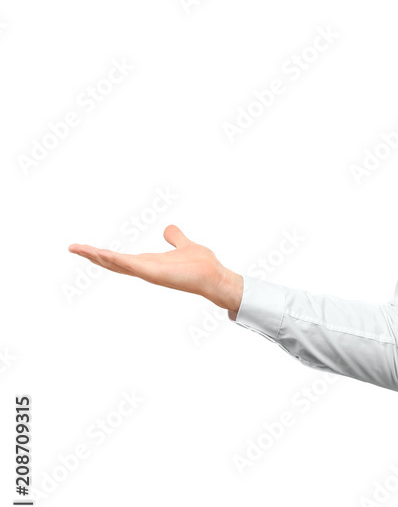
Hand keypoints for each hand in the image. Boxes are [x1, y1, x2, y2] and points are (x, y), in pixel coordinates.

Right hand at [68, 224, 243, 312]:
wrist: (215, 277)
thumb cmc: (202, 266)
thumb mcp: (184, 245)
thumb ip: (175, 238)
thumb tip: (168, 229)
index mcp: (150, 263)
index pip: (121, 259)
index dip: (103, 254)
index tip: (85, 248)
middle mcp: (146, 269)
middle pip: (113, 263)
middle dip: (92, 256)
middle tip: (72, 247)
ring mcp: (148, 272)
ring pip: (118, 264)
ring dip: (98, 256)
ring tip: (78, 248)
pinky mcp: (155, 273)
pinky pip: (131, 265)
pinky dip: (116, 260)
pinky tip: (102, 253)